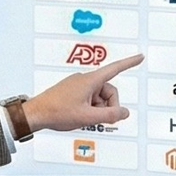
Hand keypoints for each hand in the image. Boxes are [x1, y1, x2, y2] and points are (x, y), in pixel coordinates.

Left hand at [23, 54, 142, 132]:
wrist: (36, 114)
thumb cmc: (57, 112)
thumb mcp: (88, 117)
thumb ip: (110, 115)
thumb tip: (124, 112)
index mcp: (90, 81)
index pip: (115, 69)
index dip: (129, 63)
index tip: (140, 57)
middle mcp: (84, 80)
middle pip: (108, 90)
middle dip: (108, 105)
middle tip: (98, 118)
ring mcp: (78, 86)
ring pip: (99, 97)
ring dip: (97, 109)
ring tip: (84, 118)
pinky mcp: (73, 92)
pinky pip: (89, 98)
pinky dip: (89, 108)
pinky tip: (79, 116)